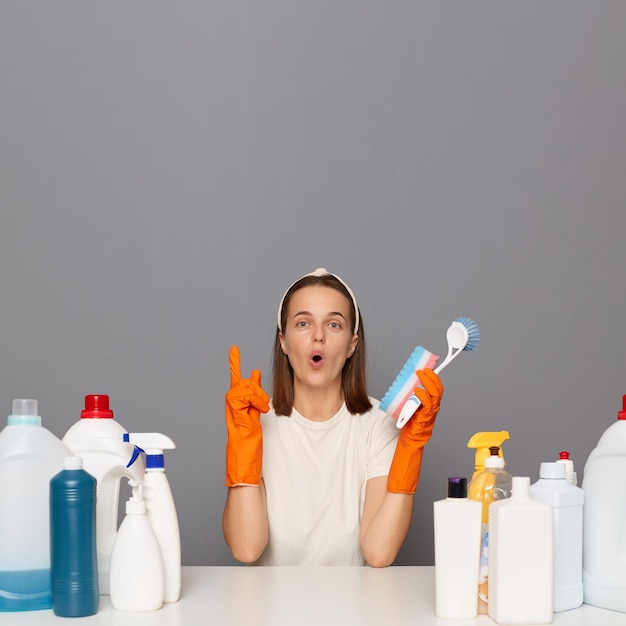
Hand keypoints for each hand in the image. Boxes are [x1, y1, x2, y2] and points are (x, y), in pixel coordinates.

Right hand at [225, 345, 269, 486]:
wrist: (244, 473)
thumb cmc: (251, 454)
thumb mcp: (256, 425)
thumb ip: (256, 409)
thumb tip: (262, 395)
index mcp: (238, 412)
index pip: (236, 384)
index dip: (235, 366)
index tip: (235, 350)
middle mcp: (233, 412)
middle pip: (238, 385)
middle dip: (246, 379)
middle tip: (258, 378)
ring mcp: (234, 417)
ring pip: (239, 390)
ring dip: (254, 394)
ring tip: (263, 406)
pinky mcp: (237, 420)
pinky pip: (241, 399)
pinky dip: (253, 400)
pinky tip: (261, 408)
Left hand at [402, 369, 443, 446]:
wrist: (413, 437)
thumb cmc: (412, 420)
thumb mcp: (413, 403)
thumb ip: (413, 394)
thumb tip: (406, 382)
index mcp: (432, 401)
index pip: (436, 386)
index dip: (435, 376)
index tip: (429, 367)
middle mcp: (434, 405)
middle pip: (438, 388)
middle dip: (432, 376)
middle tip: (423, 370)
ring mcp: (431, 410)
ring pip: (435, 394)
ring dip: (428, 382)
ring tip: (421, 375)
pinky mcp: (426, 416)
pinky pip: (427, 404)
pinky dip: (423, 396)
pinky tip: (417, 391)